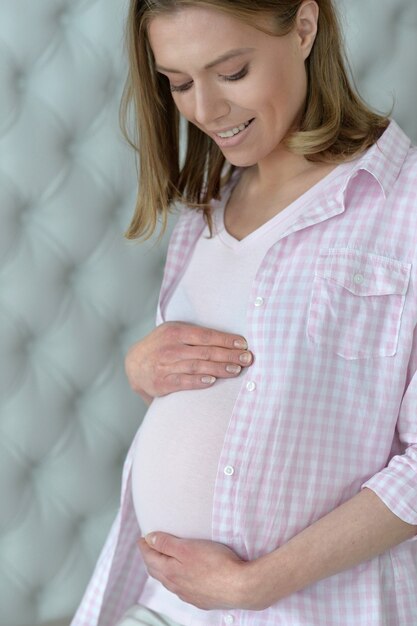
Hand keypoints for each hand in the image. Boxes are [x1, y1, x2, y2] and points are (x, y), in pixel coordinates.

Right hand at [125, 321, 252, 401]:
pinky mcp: (161, 382)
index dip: (227, 340)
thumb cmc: (163, 346)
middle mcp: (170, 347)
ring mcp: (165, 365)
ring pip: (197, 366)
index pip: (207, 335)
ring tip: (236, 370)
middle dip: (229, 355)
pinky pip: (183, 381)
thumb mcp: (174, 332)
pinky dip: (198, 381)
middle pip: (205, 351)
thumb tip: (229, 340)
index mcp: (176, 331)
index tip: (244, 344)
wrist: (134, 364)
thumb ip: (195, 335)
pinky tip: (212, 381)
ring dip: (219, 368)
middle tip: (246, 359)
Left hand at [138, 532, 249, 609]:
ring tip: (163, 560)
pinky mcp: (202, 599)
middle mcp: (176, 586)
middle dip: (150, 558)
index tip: (142, 538)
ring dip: (163, 569)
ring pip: (169, 582)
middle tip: (148, 547)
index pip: (150, 558)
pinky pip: (183, 589)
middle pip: (157, 571)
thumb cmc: (216, 564)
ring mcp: (189, 595)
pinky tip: (183, 577)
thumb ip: (167, 543)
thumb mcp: (188, 547)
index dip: (144, 546)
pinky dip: (177, 579)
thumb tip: (149, 539)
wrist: (241, 586)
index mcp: (170, 572)